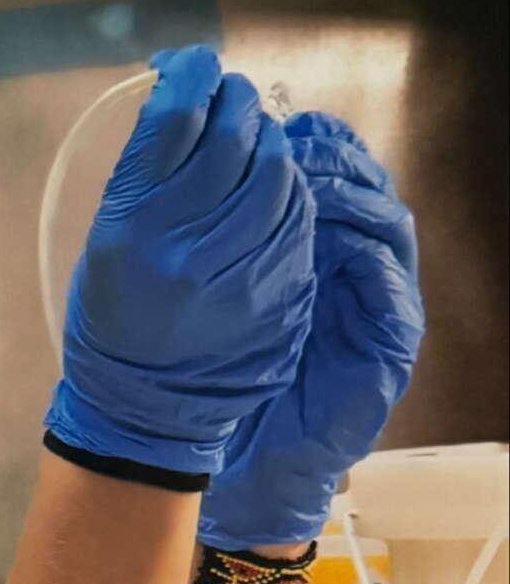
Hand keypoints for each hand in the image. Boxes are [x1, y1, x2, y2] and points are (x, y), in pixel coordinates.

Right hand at [44, 46, 315, 475]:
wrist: (145, 404)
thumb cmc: (115, 312)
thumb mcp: (107, 237)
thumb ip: (145, 172)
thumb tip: (182, 98)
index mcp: (133, 226)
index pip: (174, 119)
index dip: (190, 74)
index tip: (194, 63)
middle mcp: (186, 245)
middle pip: (231, 137)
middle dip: (235, 101)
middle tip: (230, 94)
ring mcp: (239, 271)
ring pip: (275, 173)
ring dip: (268, 142)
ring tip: (254, 139)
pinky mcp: (277, 292)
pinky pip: (297, 218)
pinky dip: (288, 189)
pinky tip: (273, 186)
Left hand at [199, 113, 423, 547]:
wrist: (247, 461)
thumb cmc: (224, 375)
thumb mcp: (212, 294)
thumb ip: (218, 238)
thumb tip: (192, 166)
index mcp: (308, 246)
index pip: (321, 173)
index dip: (302, 141)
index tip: (268, 123)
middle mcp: (349, 265)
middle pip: (360, 185)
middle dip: (329, 156)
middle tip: (291, 142)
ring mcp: (375, 302)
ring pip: (384, 223)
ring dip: (350, 194)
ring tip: (311, 180)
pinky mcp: (389, 342)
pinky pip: (391, 283)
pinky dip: (367, 254)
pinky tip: (334, 237)